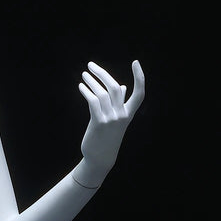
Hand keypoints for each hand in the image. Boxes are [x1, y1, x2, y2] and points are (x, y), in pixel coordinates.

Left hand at [76, 60, 144, 184]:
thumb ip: (120, 103)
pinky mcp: (99, 123)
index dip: (140, 77)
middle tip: (90, 65)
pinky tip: (81, 86)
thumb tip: (123, 87)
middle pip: (115, 88)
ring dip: (91, 81)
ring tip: (84, 75)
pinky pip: (93, 102)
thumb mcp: (116, 120)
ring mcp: (111, 119)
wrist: (100, 158)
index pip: (140, 93)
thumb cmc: (107, 136)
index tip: (136, 62)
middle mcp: (122, 115)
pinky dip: (86, 92)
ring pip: (102, 93)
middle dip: (102, 74)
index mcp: (128, 113)